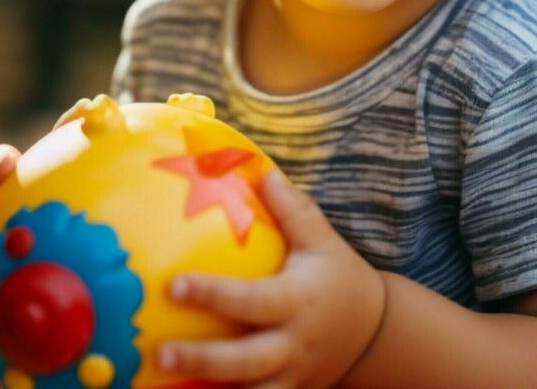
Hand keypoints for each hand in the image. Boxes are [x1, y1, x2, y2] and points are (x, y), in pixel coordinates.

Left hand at [160, 170, 385, 388]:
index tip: (174, 285)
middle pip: (245, 361)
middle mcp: (292, 344)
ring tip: (163, 385)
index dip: (213, 295)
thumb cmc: (338, 278)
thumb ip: (292, 209)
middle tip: (161, 354)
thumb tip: (260, 169)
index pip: (251, 300)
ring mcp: (290, 376)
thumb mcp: (322, 241)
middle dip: (203, 359)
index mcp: (297, 302)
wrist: (375, 335)